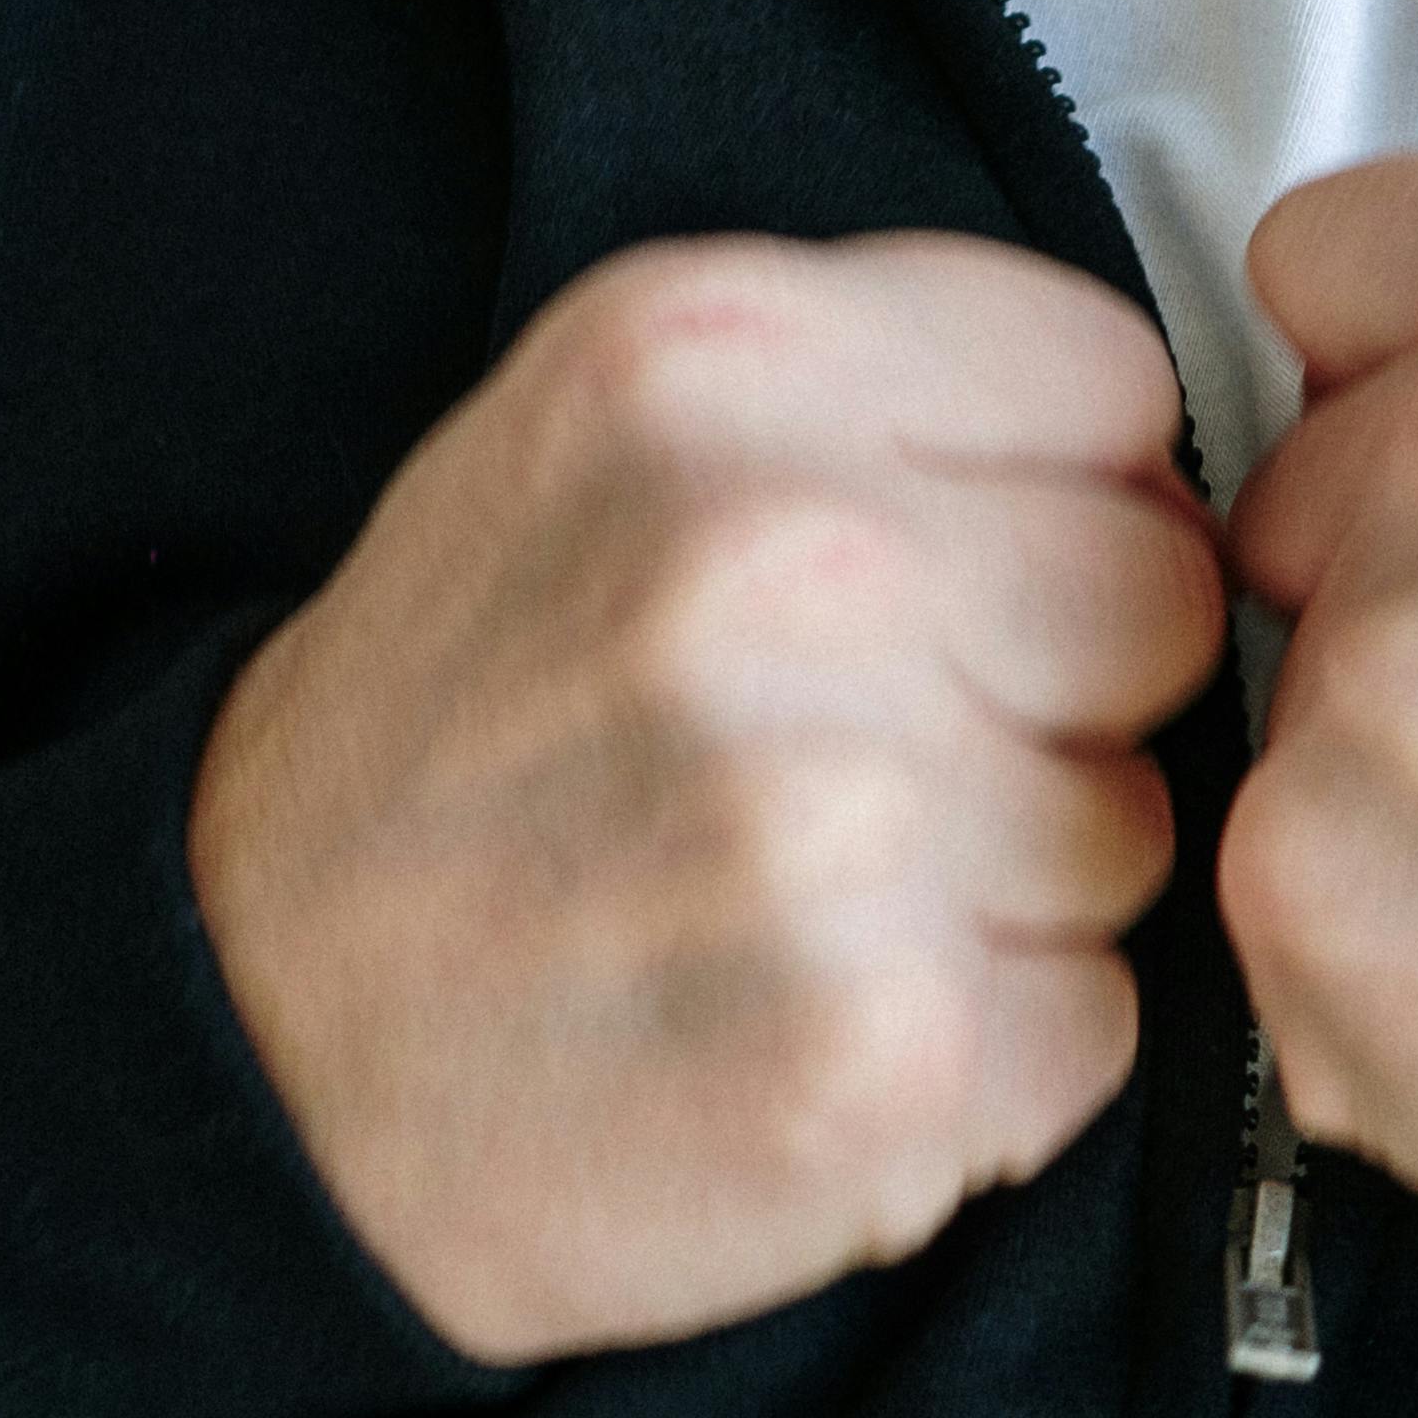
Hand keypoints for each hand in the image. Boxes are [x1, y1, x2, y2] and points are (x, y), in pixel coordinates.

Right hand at [188, 233, 1221, 1361]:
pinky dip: (988, 1058)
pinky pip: (1095, 1027)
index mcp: (719, 358)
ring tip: (804, 897)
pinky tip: (812, 1027)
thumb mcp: (612, 422)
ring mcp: (838, 821)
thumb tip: (1171, 467)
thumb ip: (880, 383)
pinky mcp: (878, 1059)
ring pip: (1138, 828)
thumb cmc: (473, 710)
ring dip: (1016, 885)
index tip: (930, 568)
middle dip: (1046, 686)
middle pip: (1157, 601)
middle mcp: (789, 558)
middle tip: (854, 756)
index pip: (1111, 385)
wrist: (247, 1030)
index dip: (1040, 493)